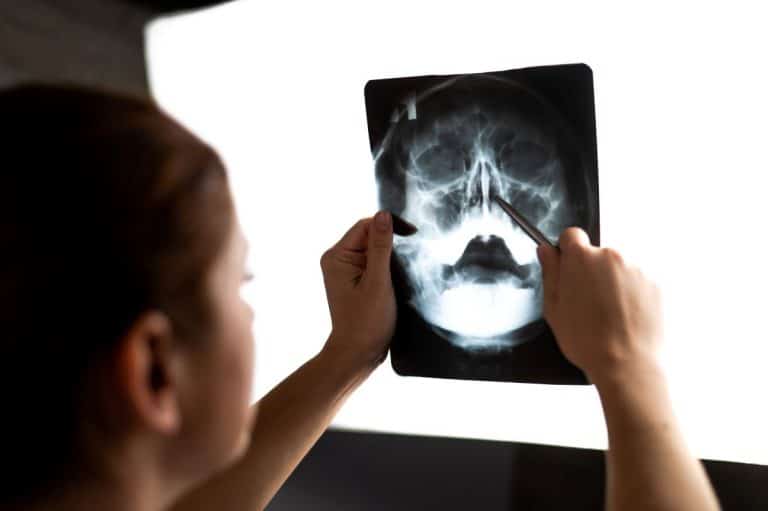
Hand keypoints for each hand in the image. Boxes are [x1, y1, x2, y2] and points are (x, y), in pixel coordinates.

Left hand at [320, 211, 395, 373]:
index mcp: (336, 256)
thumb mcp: (378, 282)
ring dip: (390, 257)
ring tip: (400, 275)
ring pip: (374, 250)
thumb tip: (384, 215)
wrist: (358, 354)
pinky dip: (387, 268)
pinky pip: (374, 263)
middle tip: (409, 260)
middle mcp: (337, 260)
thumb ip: (381, 247)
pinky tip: (395, 281)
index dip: (389, 226)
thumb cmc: (366, 322)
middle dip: (390, 244)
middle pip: (369, 235)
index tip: (413, 235)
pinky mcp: (356, 281)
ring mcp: (346, 271)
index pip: (365, 225)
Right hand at [536, 228, 663, 384]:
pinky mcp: (654, 284)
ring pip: (617, 269)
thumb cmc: (585, 339)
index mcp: (582, 258)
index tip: (568, 270)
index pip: (572, 235)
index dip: (567, 252)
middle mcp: (611, 255)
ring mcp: (636, 269)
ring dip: (611, 283)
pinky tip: (624, 318)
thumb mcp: (553, 308)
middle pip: (596, 254)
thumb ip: (550, 273)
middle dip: (590, 271)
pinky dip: (629, 295)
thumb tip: (546, 250)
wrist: (627, 364)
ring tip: (607, 315)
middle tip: (585, 303)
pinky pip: (636, 282)